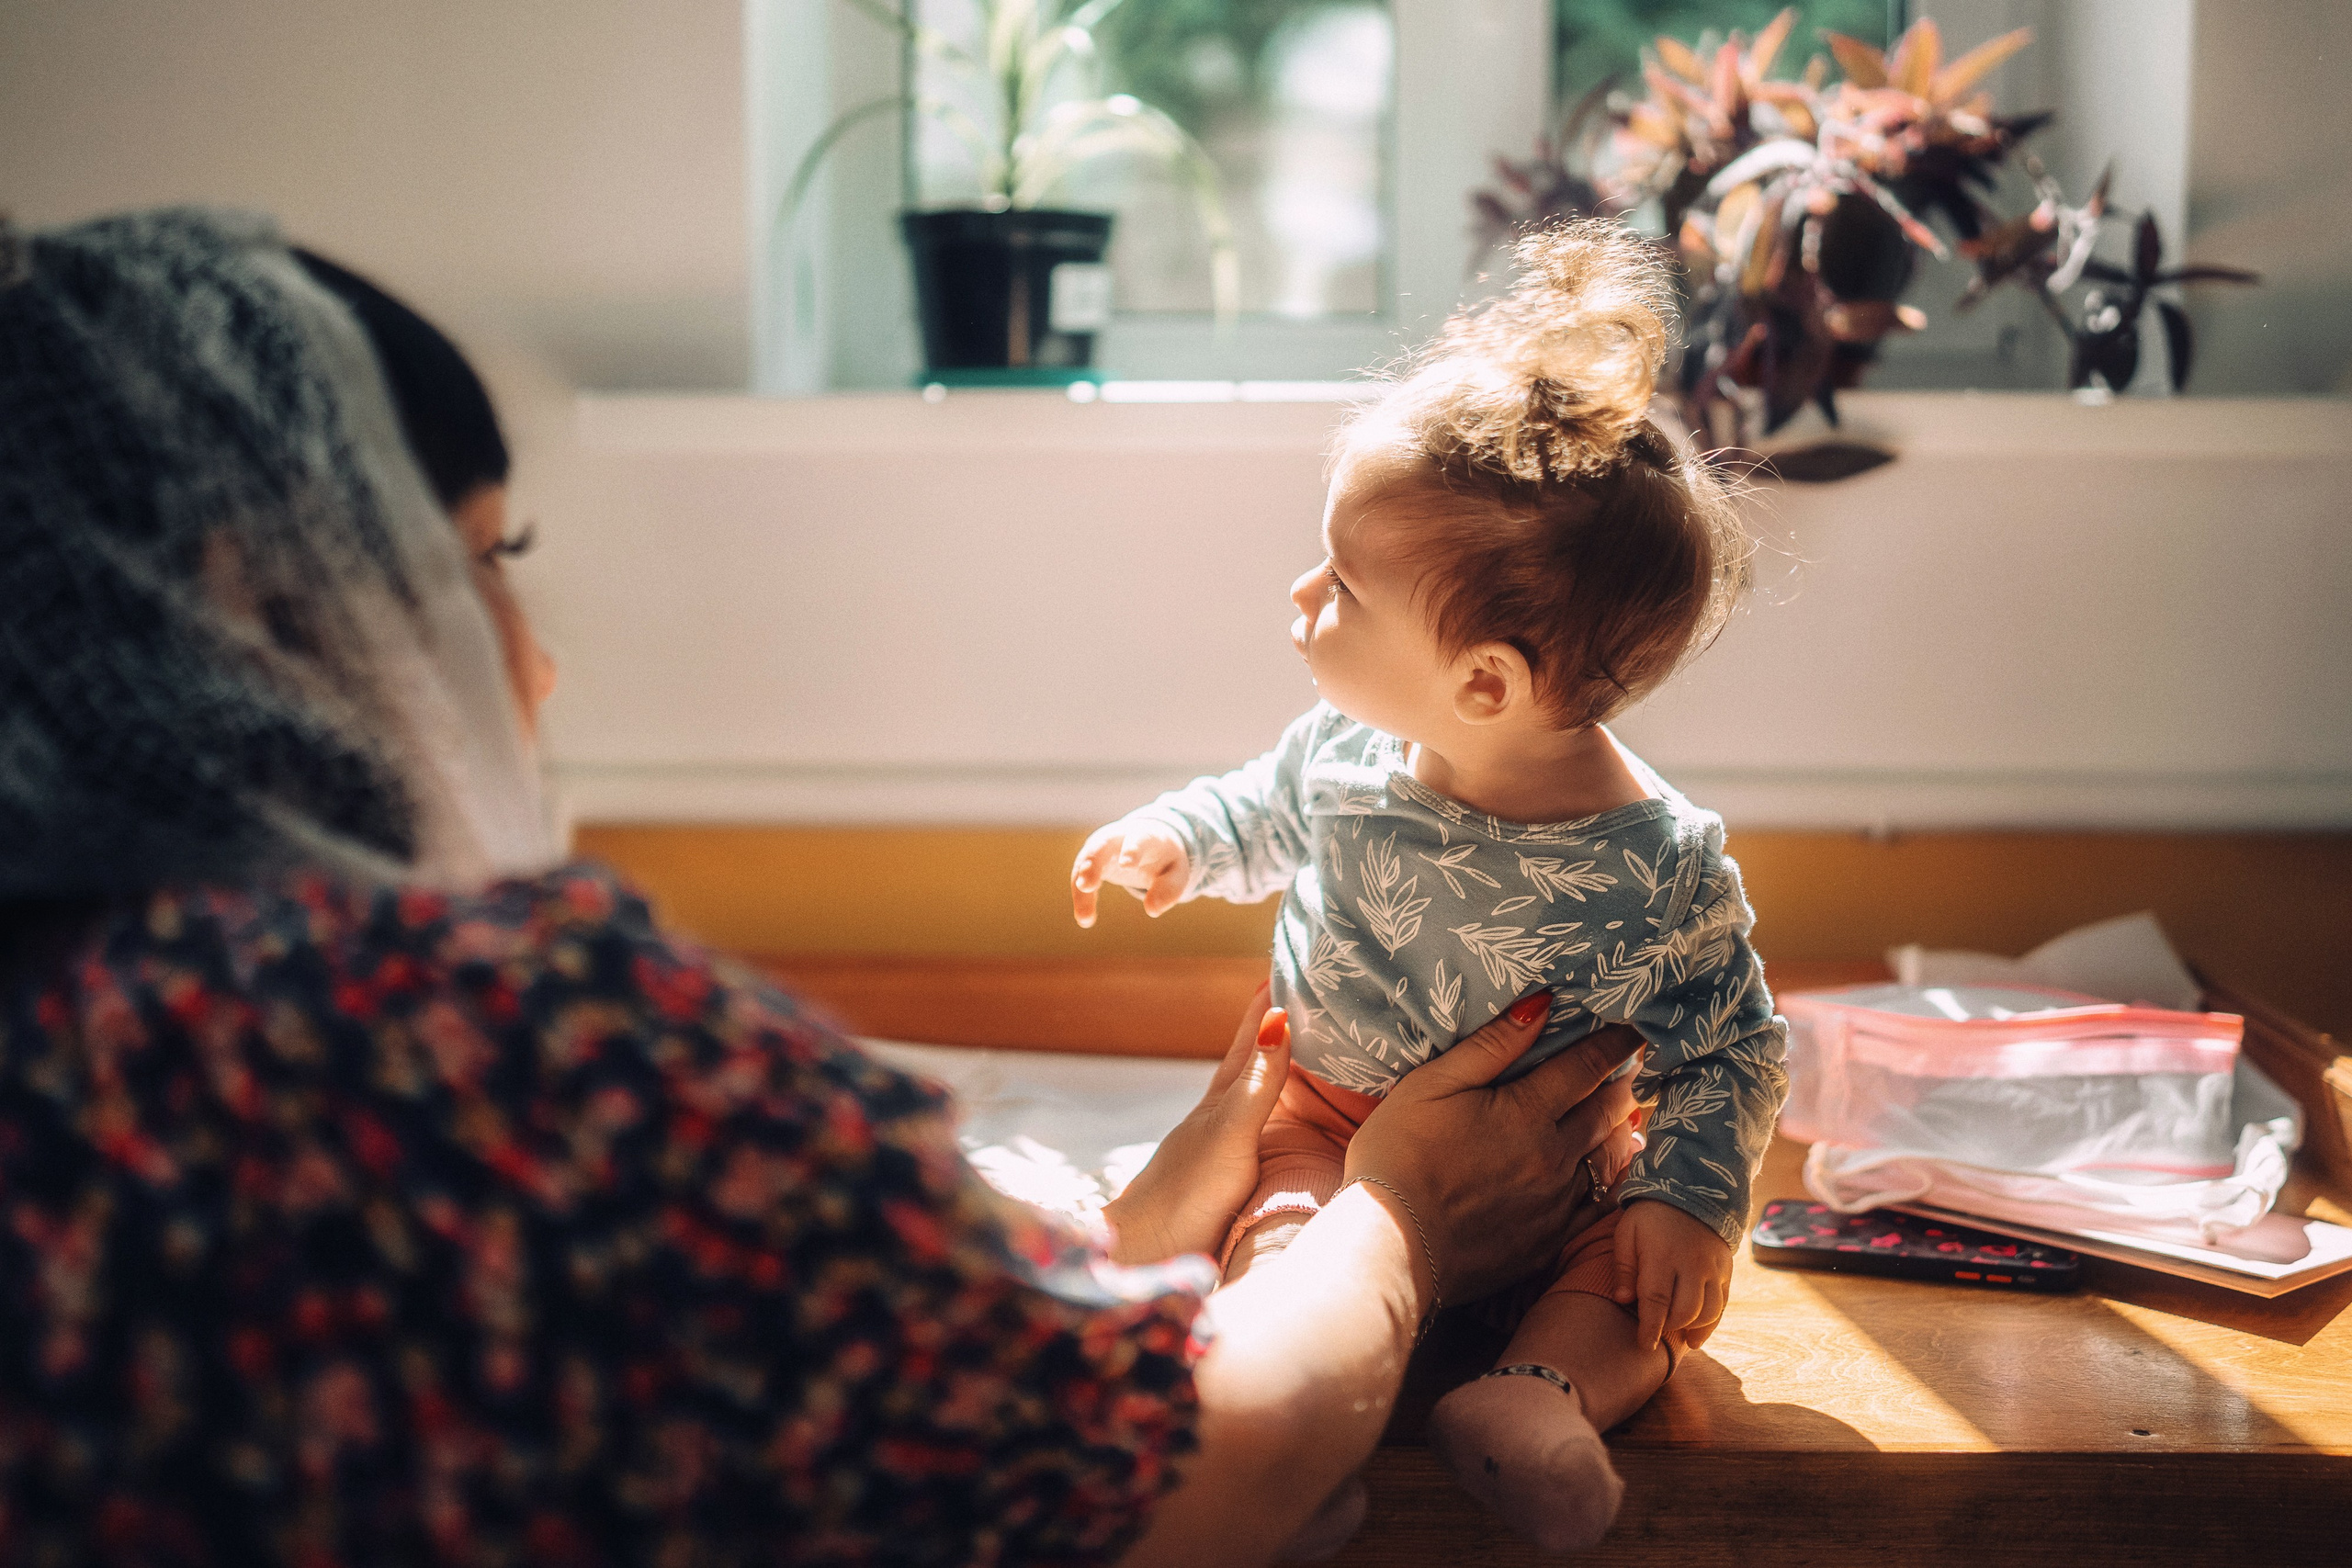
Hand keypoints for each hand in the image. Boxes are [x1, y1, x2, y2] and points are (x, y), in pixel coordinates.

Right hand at [1072, 820, 1190, 926]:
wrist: (1147, 842)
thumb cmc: (1165, 860)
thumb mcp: (1176, 873)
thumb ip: (1168, 890)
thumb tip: (1152, 910)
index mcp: (1145, 836)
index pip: (1138, 839)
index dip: (1132, 850)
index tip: (1127, 865)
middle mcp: (1118, 837)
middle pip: (1102, 844)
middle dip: (1093, 863)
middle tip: (1086, 885)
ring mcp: (1100, 847)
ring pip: (1085, 862)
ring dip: (1081, 886)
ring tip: (1085, 915)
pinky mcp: (1089, 861)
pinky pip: (1080, 877)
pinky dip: (1082, 898)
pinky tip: (1086, 920)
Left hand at [1102, 982, 1289, 1264]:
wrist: (1143, 1256)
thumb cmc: (1186, 1195)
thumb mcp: (1230, 1133)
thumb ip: (1257, 1082)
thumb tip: (1279, 1017)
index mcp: (1222, 1099)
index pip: (1251, 1036)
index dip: (1269, 1002)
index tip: (1289, 964)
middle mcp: (1220, 1116)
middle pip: (1250, 1058)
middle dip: (1274, 1024)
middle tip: (1298, 990)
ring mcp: (1219, 1146)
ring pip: (1252, 1092)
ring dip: (1273, 1065)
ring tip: (1294, 1042)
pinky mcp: (1224, 1179)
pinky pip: (1258, 1129)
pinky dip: (1272, 1112)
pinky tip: (1272, 1120)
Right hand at [1345, 1001, 1642, 1305]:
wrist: (1391, 1247)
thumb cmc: (1398, 1156)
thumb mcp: (1431, 1085)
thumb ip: (1491, 1046)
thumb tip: (1541, 1005)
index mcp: (1527, 1113)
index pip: (1586, 1067)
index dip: (1614, 1044)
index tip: (1631, 1030)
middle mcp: (1554, 1157)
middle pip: (1607, 1111)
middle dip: (1622, 1083)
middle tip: (1632, 1066)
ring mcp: (1555, 1204)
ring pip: (1608, 1159)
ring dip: (1621, 1130)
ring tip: (1627, 1112)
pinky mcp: (1547, 1241)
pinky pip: (1597, 1207)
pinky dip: (1610, 1181)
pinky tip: (1609, 1172)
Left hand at [1611, 1198, 1733, 1351]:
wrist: (1692, 1190)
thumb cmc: (1650, 1216)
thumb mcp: (1627, 1232)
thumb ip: (1624, 1267)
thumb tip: (1621, 1301)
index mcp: (1662, 1256)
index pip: (1656, 1301)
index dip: (1650, 1328)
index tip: (1644, 1345)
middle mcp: (1691, 1265)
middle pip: (1685, 1311)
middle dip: (1670, 1328)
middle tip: (1657, 1332)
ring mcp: (1712, 1268)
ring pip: (1708, 1312)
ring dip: (1693, 1329)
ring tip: (1680, 1337)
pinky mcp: (1726, 1270)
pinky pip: (1723, 1304)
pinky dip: (1711, 1322)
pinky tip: (1698, 1333)